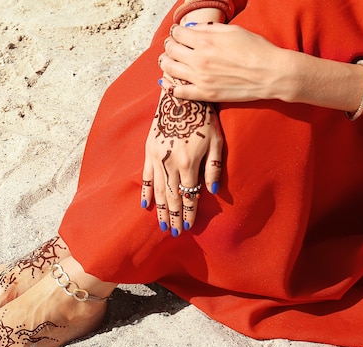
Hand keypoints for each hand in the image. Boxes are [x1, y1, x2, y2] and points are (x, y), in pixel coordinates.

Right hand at [141, 87, 222, 234]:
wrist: (180, 96)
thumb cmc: (204, 118)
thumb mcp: (217, 141)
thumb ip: (213, 167)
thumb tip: (212, 190)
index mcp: (188, 162)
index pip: (188, 195)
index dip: (188, 213)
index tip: (188, 227)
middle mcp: (169, 163)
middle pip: (172, 197)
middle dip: (173, 217)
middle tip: (174, 233)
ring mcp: (156, 158)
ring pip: (158, 191)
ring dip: (161, 210)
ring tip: (162, 225)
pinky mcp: (149, 152)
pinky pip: (146, 177)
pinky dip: (146, 192)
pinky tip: (146, 206)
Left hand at [159, 23, 285, 102]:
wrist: (271, 74)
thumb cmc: (257, 50)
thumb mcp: (234, 30)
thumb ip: (209, 29)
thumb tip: (192, 28)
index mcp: (206, 41)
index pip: (178, 34)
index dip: (175, 32)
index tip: (177, 33)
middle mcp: (199, 59)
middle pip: (171, 50)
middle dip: (169, 45)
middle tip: (171, 46)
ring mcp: (200, 79)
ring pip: (170, 69)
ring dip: (165, 63)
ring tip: (167, 60)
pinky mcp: (205, 94)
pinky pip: (178, 92)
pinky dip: (170, 86)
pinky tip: (169, 82)